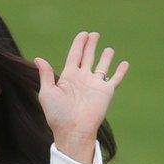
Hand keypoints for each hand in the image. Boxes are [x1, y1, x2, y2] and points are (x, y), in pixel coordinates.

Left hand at [35, 31, 128, 163]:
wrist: (73, 130)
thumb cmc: (57, 114)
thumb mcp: (47, 92)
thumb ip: (46, 75)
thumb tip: (39, 58)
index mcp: (68, 77)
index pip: (74, 56)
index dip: (78, 44)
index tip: (83, 34)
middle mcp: (82, 78)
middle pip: (87, 57)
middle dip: (90, 45)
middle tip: (94, 34)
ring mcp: (95, 84)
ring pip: (102, 66)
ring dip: (106, 57)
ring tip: (109, 49)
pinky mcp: (106, 92)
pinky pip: (115, 78)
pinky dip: (120, 71)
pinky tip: (124, 63)